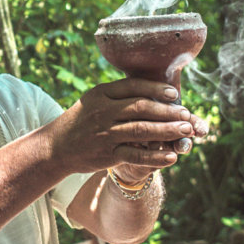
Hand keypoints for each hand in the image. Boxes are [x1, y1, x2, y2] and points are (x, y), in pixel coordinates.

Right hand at [48, 78, 207, 176]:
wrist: (56, 147)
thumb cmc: (81, 121)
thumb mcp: (94, 100)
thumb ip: (118, 95)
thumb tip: (151, 90)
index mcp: (101, 93)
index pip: (133, 87)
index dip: (156, 89)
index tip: (174, 93)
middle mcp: (104, 111)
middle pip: (142, 108)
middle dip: (168, 110)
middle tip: (187, 113)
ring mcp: (106, 133)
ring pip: (142, 130)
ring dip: (167, 130)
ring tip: (186, 130)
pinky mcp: (108, 154)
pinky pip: (137, 154)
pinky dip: (156, 156)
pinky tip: (172, 157)